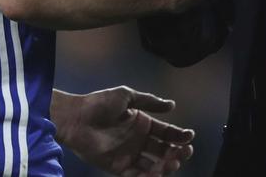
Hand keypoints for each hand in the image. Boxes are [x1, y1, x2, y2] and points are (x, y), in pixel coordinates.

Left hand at [53, 87, 194, 176]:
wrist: (76, 118)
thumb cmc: (100, 104)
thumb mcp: (127, 96)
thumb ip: (150, 101)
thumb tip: (173, 105)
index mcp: (143, 124)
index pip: (167, 133)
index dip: (179, 136)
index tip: (189, 137)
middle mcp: (139, 141)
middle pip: (164, 151)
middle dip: (177, 153)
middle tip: (184, 152)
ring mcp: (129, 155)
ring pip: (154, 165)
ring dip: (166, 166)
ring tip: (172, 163)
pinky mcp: (118, 167)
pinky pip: (136, 175)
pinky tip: (157, 173)